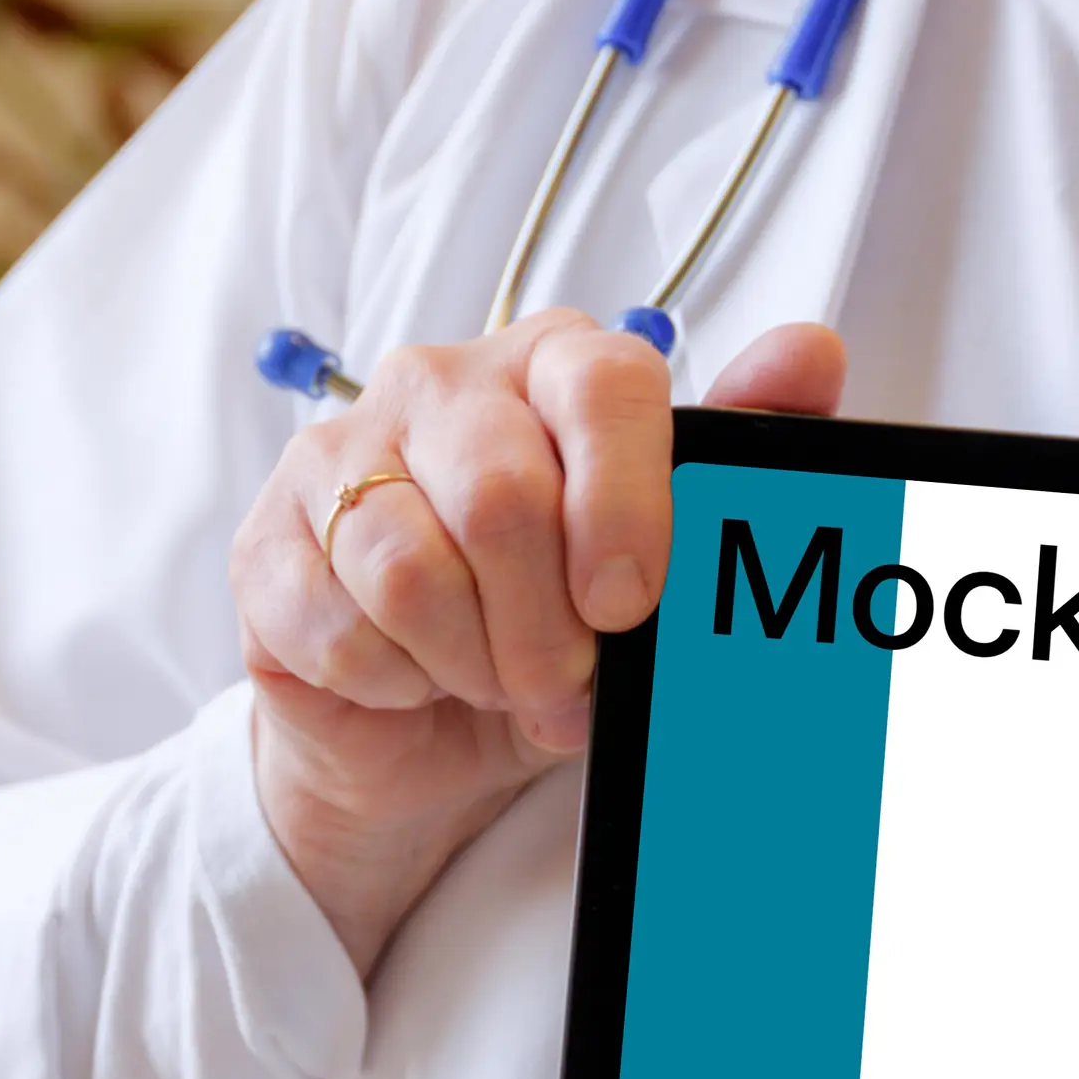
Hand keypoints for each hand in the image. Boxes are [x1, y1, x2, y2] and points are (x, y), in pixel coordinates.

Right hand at [229, 311, 844, 973]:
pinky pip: (338, 621)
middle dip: (544, 626)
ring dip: (471, 661)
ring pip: (410, 568)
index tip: (629, 603)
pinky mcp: (268, 538)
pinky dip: (395, 679)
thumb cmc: (556, 619)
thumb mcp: (663, 557)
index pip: (603, 383)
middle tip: (563, 681)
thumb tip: (810, 354)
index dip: (625, 503)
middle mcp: (442, 384)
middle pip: (499, 493)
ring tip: (491, 679)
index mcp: (553, 363)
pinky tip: (412, 673)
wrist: (431, 725)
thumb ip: (741, 452)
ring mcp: (340, 454)